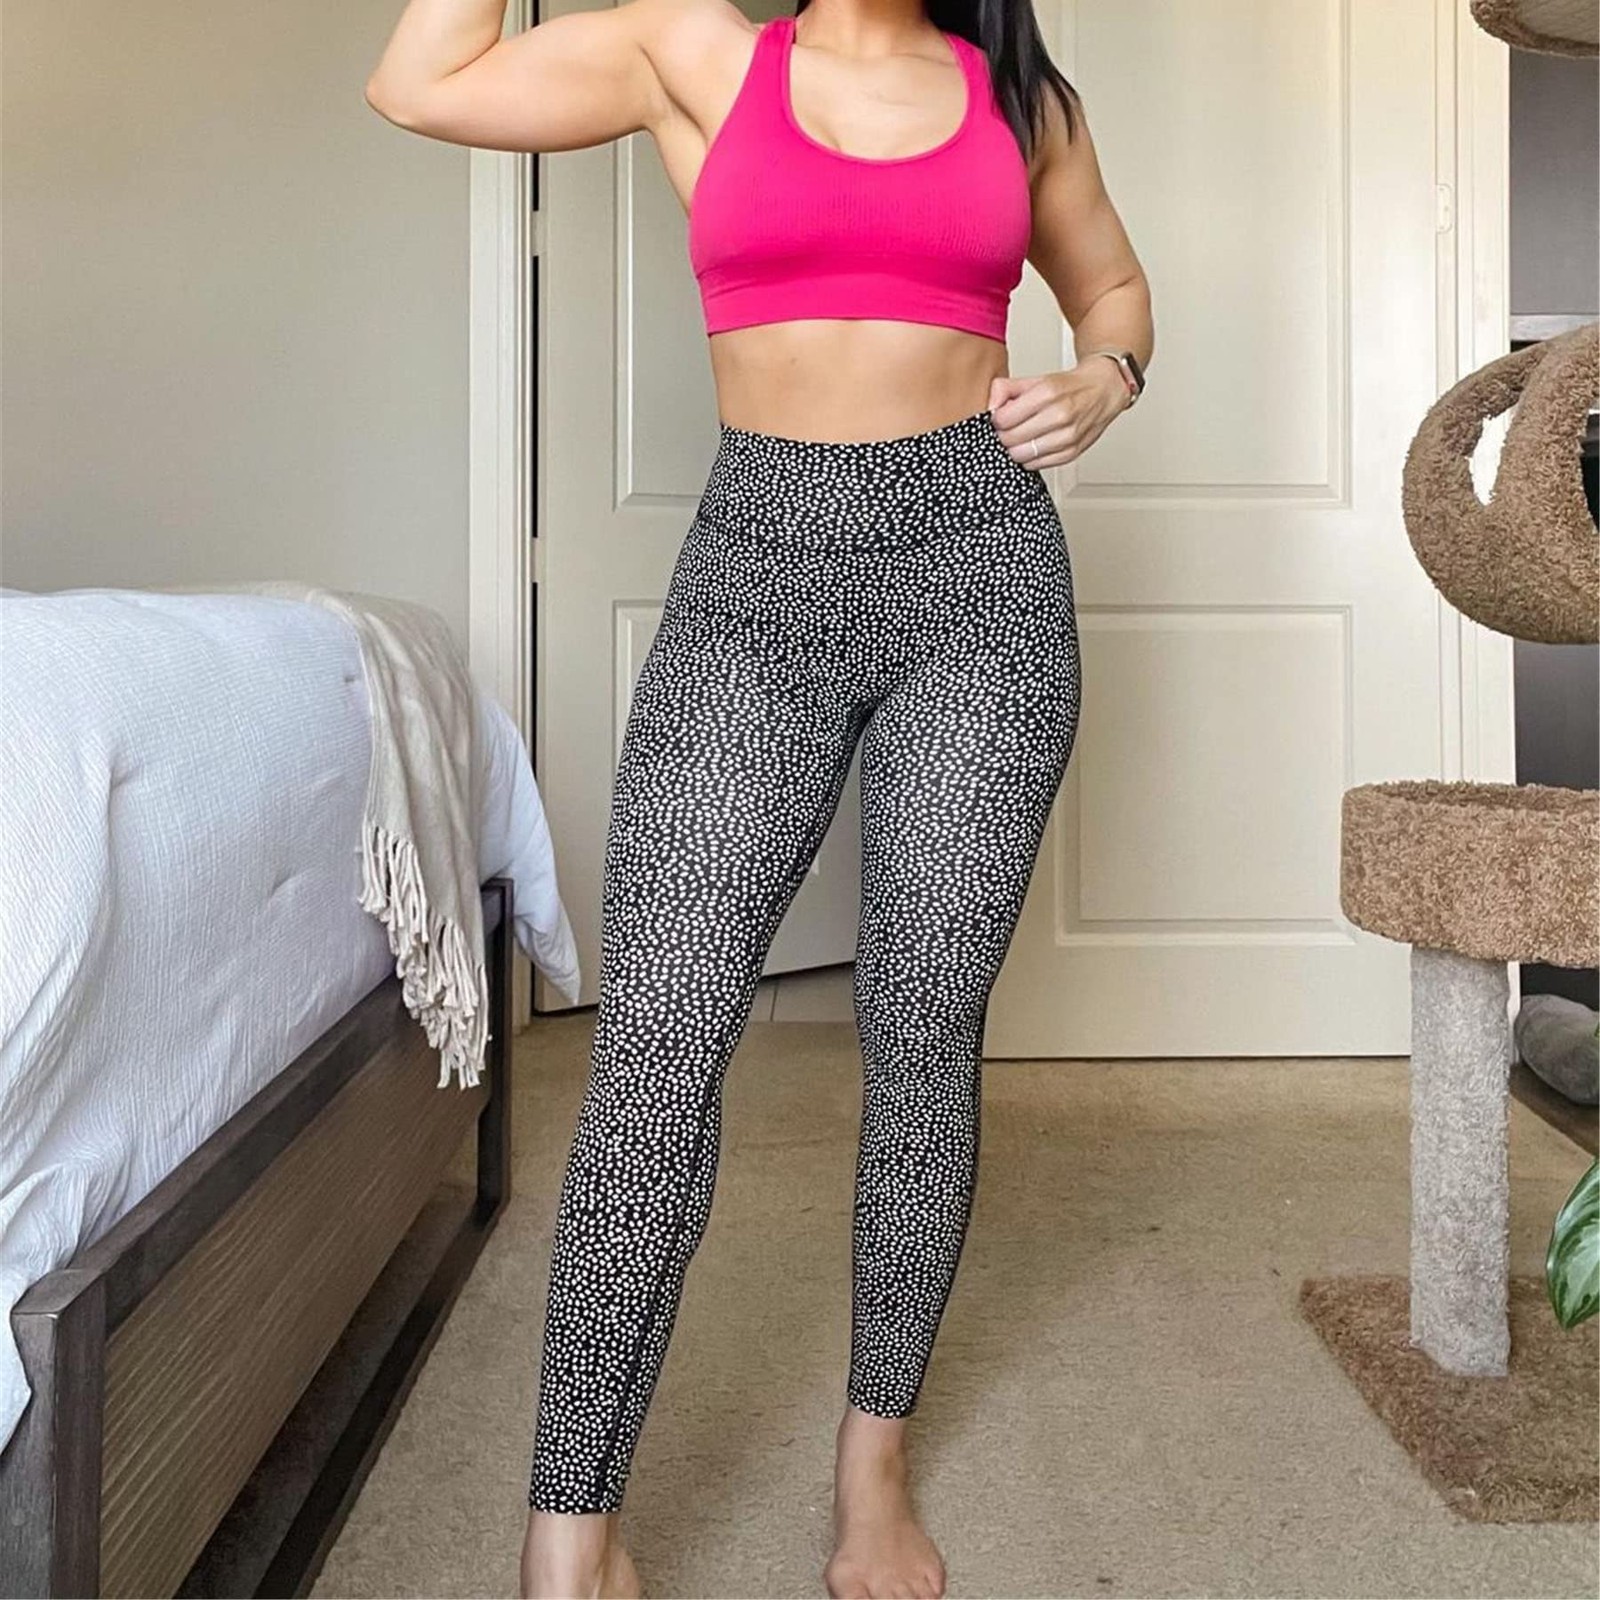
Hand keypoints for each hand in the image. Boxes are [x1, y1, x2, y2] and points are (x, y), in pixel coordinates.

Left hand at [987, 360, 1129, 470]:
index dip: (996, 420)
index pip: (1004, 419)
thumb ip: (1006, 389)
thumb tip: (989, 406)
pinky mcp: (1071, 453)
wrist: (1104, 390)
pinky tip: (1033, 445)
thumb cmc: (1069, 386)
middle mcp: (1060, 415)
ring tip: (1020, 437)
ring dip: (1014, 449)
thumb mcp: (1036, 379)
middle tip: (1009, 429)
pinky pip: (1036, 465)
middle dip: (1003, 435)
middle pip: (1010, 439)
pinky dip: (1028, 458)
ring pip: (1021, 455)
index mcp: (1048, 393)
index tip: (1001, 418)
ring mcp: (1067, 437)